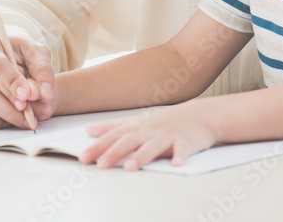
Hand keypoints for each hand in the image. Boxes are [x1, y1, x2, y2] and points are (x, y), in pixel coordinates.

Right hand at [0, 36, 55, 129]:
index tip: (27, 96)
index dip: (12, 83)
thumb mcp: (36, 53)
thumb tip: (45, 93)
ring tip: (20, 120)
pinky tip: (5, 121)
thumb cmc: (21, 55)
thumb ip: (42, 70)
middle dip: (11, 110)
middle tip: (31, 117)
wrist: (10, 61)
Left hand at [78, 101, 215, 170]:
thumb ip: (112, 127)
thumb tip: (88, 130)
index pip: (114, 136)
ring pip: (153, 146)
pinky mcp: (186, 142)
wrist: (199, 115)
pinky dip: (180, 156)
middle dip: (114, 152)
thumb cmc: (165, 122)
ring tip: (131, 167)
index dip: (98, 146)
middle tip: (101, 165)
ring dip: (142, 156)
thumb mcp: (137, 122)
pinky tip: (176, 164)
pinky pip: (183, 150)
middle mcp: (150, 131)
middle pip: (130, 140)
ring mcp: (168, 136)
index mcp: (138, 127)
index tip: (83, 157)